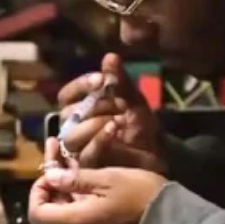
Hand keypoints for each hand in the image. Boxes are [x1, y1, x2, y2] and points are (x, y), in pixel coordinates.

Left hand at [28, 163, 166, 223]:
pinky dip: (81, 192)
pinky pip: (85, 211)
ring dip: (67, 182)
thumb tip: (49, 177)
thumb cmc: (139, 196)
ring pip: (70, 206)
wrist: (172, 222)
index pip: (36, 214)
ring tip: (70, 153)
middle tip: (56, 146)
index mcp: (76, 220)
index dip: (36, 191)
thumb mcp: (107, 179)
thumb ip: (75, 180)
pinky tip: (87, 170)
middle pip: (53, 207)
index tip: (49, 171)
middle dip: (53, 177)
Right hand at [57, 53, 165, 172]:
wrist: (157, 154)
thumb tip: (110, 56)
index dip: (81, 85)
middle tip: (114, 102)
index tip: (100, 79)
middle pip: (68, 115)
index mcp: (80, 109)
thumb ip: (120, 81)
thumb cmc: (140, 125)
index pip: (67, 94)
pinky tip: (114, 128)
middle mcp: (75, 128)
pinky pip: (86, 154)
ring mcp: (80, 149)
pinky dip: (99, 139)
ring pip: (72, 136)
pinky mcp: (89, 167)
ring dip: (93, 124)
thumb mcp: (133, 100)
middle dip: (92, 107)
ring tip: (115, 119)